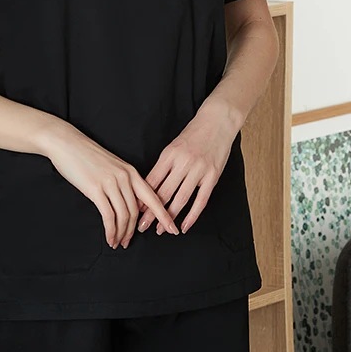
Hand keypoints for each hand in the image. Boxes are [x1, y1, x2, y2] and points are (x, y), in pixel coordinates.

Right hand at [46, 129, 179, 248]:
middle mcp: (125, 177)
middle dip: (134, 231)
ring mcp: (111, 183)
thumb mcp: (113, 166)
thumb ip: (123, 182)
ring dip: (121, 234)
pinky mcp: (95, 189)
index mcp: (132, 172)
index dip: (164, 216)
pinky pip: (108, 216)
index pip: (154, 198)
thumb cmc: (87, 156)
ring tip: (117, 243)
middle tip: (128, 243)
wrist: (67, 143)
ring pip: (124, 216)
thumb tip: (129, 203)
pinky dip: (111, 231)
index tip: (173, 229)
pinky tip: (109, 238)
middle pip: (137, 212)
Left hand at [137, 108, 236, 235]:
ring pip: (180, 199)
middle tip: (141, 226)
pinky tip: (184, 226)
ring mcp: (198, 170)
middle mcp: (182, 163)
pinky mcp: (212, 176)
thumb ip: (162, 166)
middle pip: (163, 193)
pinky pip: (201, 200)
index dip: (141, 198)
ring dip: (169, 217)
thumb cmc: (193, 135)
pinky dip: (192, 216)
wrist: (217, 121)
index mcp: (169, 155)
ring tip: (160, 230)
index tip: (133, 211)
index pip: (151, 181)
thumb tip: (147, 188)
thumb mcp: (173, 147)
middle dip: (150, 213)